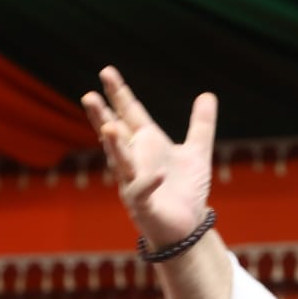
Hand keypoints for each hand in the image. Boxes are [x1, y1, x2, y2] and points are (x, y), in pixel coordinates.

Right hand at [81, 66, 217, 247]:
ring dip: (113, 146)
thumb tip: (208, 94)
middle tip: (89, 96)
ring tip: (107, 128)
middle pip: (115, 134)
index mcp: (146, 144)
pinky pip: (142, 192)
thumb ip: (201, 125)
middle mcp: (135, 160)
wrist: (189, 227)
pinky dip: (148, 183)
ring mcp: (134, 182)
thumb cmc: (187, 191)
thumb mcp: (197, 152)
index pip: (129, 114)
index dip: (119, 94)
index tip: (107, 71)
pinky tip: (157, 175)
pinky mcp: (143, 205)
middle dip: (102, 116)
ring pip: (120, 162)